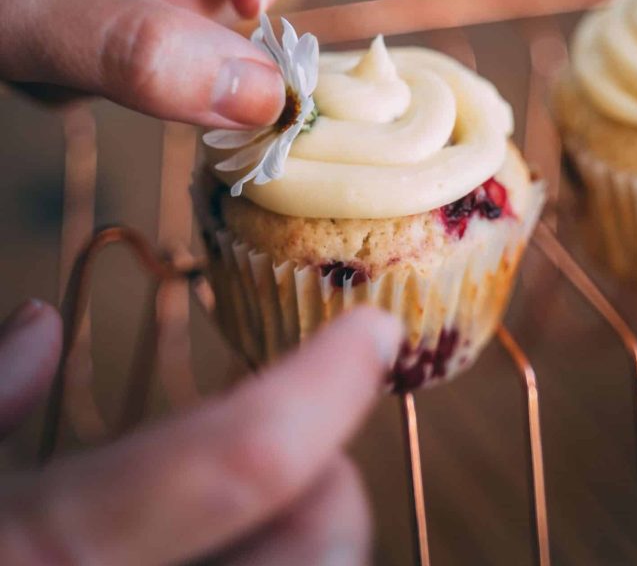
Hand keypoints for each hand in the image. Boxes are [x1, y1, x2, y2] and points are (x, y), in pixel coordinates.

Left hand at [0, 0, 324, 127]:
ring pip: (185, 15)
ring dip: (138, 61)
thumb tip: (263, 97)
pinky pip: (142, 43)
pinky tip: (37, 73)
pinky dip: (105, 75)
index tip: (254, 6)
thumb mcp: (13, 9)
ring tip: (51, 67)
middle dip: (186, 26)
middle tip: (114, 62)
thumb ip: (134, 50)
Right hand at [0, 301, 399, 564]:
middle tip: (304, 453)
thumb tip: (39, 325)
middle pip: (312, 559)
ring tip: (259, 513)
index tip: (372, 333)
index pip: (229, 461)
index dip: (319, 385)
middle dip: (327, 493)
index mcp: (34, 556)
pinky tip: (213, 559)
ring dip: (299, 553)